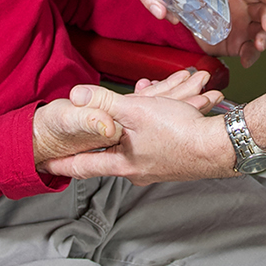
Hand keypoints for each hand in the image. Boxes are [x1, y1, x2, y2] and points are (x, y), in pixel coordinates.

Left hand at [43, 80, 234, 184]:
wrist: (219, 147)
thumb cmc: (180, 133)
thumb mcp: (136, 111)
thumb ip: (104, 102)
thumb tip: (76, 96)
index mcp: (122, 163)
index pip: (83, 166)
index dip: (63, 163)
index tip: (47, 165)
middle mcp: (137, 170)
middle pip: (111, 150)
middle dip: (106, 129)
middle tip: (90, 126)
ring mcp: (156, 166)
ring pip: (136, 139)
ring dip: (137, 118)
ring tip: (143, 98)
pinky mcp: (173, 159)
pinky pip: (155, 137)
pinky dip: (156, 118)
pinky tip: (166, 105)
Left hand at [203, 0, 265, 67]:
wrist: (193, 26)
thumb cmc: (200, 5)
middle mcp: (247, 10)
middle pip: (265, 11)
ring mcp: (246, 28)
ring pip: (263, 32)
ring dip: (264, 38)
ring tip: (259, 44)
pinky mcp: (241, 44)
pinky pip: (249, 51)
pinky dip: (250, 56)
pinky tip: (246, 61)